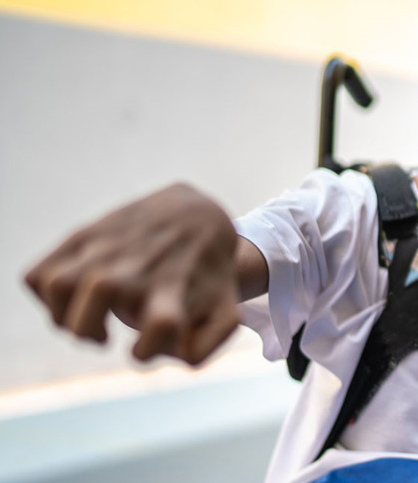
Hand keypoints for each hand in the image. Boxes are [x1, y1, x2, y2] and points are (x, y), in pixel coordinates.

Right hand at [24, 183, 240, 364]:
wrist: (198, 216)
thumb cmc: (206, 278)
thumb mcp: (224, 311)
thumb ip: (205, 347)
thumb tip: (169, 356)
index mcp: (174, 290)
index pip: (161, 327)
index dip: (147, 350)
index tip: (142, 347)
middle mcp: (138, 268)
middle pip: (97, 295)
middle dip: (87, 331)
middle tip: (101, 336)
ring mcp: (108, 249)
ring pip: (58, 284)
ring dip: (61, 315)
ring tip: (84, 316)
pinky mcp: (84, 236)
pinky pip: (38, 274)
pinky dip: (44, 295)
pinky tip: (71, 298)